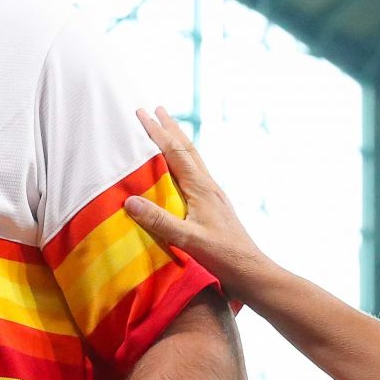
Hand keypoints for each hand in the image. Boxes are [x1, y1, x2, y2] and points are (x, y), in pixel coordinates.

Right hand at [121, 106, 273, 303]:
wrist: (250, 271)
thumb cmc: (221, 256)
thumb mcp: (187, 240)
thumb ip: (159, 221)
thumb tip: (130, 200)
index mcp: (202, 189)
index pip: (176, 153)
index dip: (158, 133)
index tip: (142, 114)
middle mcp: (209, 186)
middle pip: (188, 149)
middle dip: (170, 128)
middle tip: (156, 109)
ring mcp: (213, 195)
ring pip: (193, 160)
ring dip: (178, 142)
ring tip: (168, 130)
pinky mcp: (213, 206)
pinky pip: (195, 174)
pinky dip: (183, 162)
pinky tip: (180, 169)